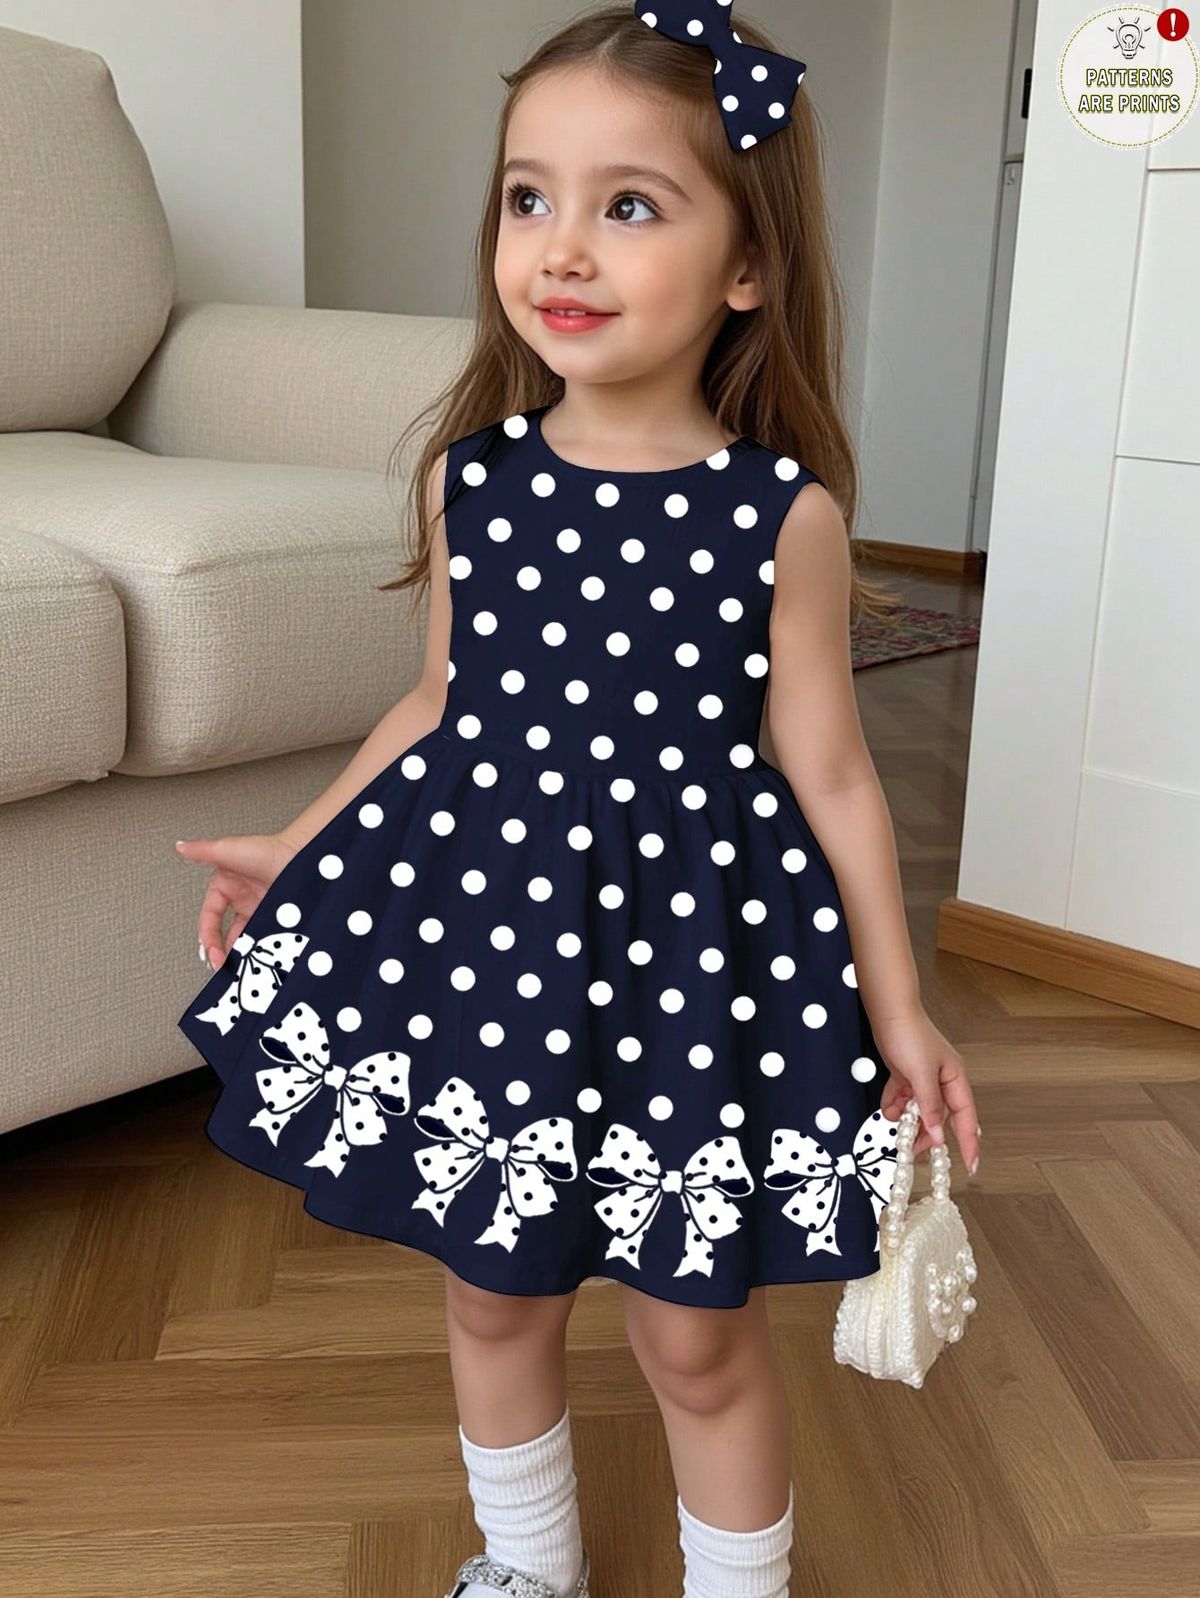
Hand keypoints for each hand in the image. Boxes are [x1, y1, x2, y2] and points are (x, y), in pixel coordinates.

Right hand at [174, 831, 299, 970]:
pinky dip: (263, 948)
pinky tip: (261, 957)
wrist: (303, 855)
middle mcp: (242, 899)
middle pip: (227, 933)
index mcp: (225, 887)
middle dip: (223, 952)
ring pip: (247, 938)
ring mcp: (261, 908)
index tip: (210, 953)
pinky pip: (266, 937)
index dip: (207, 938)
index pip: (209, 919)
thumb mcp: (228, 850)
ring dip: (243, 954)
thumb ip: (202, 850)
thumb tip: (182, 847)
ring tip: (242, 968)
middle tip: (224, 968)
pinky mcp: (278, 915)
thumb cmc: (267, 848)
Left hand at [871, 1006, 980, 1175]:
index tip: (970, 1166)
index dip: (969, 1143)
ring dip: (909, 1121)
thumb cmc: (910, 1036)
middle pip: (941, 1117)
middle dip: (929, 1134)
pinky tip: (888, 1108)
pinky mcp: (905, 1073)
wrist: (888, 1011)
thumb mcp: (921, 1075)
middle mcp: (942, 1081)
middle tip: (915, 1150)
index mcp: (955, 1080)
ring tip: (898, 1129)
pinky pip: (903, 1098)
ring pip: (920, 1110)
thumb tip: (939, 1135)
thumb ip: (930, 1106)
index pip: (966, 1118)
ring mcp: (923, 1077)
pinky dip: (895, 1105)